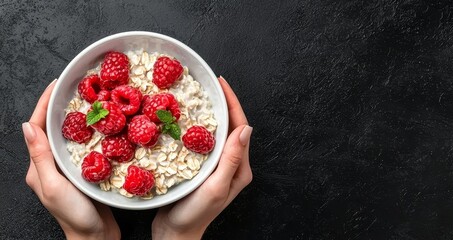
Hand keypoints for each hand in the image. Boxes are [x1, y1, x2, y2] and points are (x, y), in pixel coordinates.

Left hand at [23, 80, 120, 239]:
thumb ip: (41, 157)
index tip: (57, 84)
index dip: (45, 104)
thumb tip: (27, 125)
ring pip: (70, 136)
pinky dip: (93, 133)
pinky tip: (106, 126)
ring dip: (78, 117)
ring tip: (91, 101)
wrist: (96, 238)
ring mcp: (68, 170)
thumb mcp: (54, 186)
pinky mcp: (85, 173)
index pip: (38, 128)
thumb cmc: (74, 216)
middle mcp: (51, 166)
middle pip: (53, 128)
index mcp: (39, 167)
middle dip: (61, 106)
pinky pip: (86, 147)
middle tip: (76, 88)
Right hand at [152, 76, 252, 238]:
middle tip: (209, 84)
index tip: (221, 83)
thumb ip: (231, 159)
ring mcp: (218, 165)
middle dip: (222, 103)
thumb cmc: (194, 215)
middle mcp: (232, 164)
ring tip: (199, 95)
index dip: (232, 103)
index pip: (240, 127)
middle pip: (230, 126)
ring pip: (216, 131)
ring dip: (210, 113)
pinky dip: (197, 126)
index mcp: (240, 167)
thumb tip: (246, 128)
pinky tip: (185, 119)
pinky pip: (203, 141)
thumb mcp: (215, 187)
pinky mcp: (203, 167)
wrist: (175, 234)